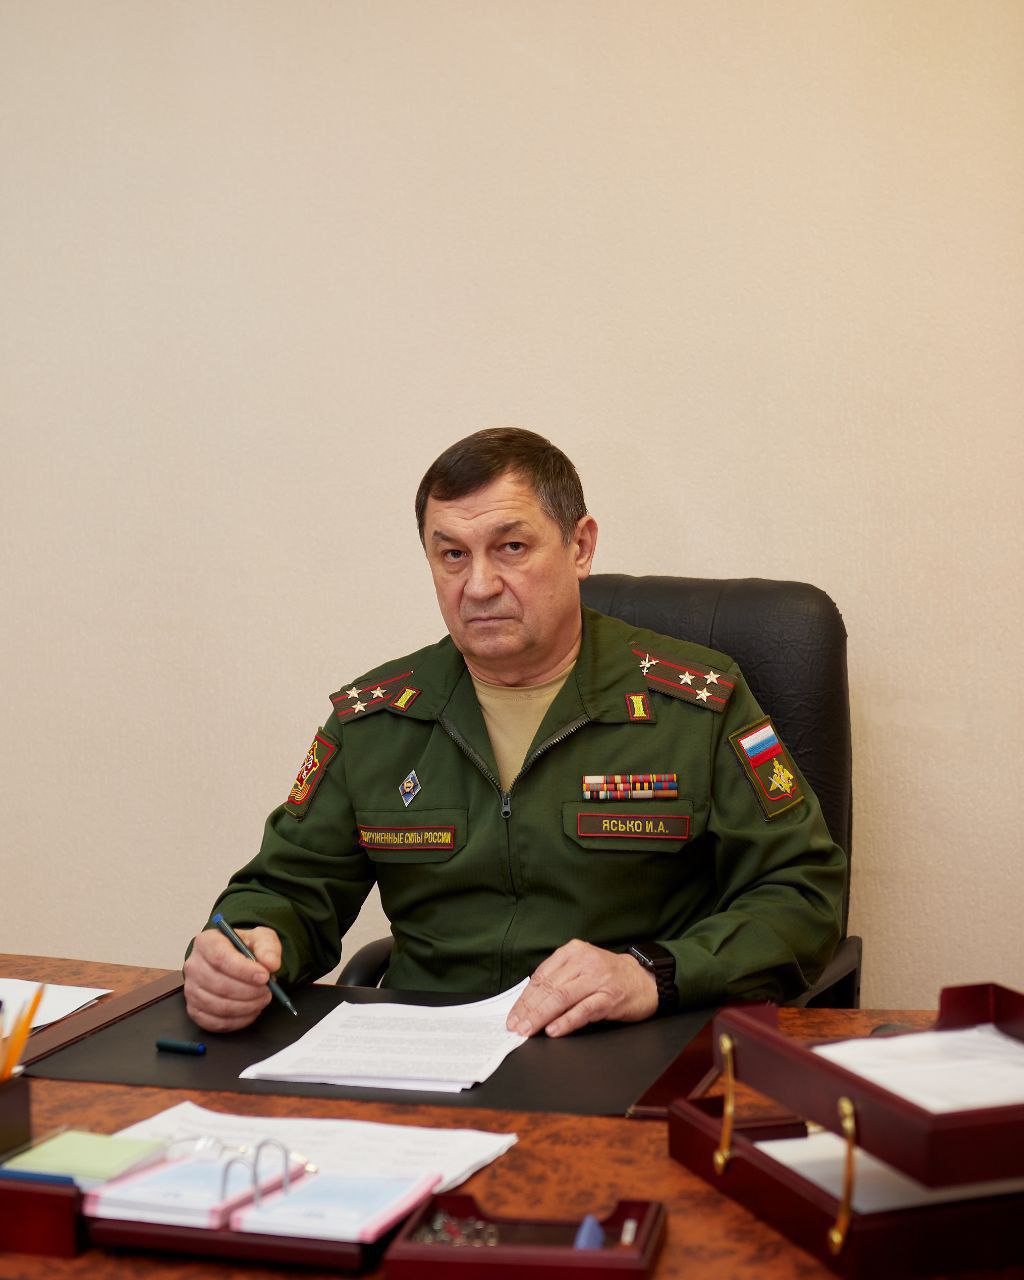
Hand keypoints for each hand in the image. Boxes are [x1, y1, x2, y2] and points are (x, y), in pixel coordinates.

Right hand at [183, 926, 281, 1031]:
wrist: (234, 960)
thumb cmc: (244, 948)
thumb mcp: (260, 938)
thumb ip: (268, 947)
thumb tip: (271, 964)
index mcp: (206, 942)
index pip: (220, 958)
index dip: (244, 970)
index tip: (264, 977)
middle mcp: (194, 966)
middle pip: (219, 985)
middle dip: (249, 992)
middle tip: (268, 991)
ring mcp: (191, 990)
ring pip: (218, 1006)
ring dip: (246, 1007)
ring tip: (262, 1000)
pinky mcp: (194, 1010)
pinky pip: (214, 1022)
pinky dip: (237, 1021)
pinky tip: (250, 1011)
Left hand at [505, 939, 658, 1037]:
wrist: (645, 979)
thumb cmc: (609, 976)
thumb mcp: (582, 968)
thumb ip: (559, 979)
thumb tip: (529, 1003)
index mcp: (573, 952)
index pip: (541, 976)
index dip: (524, 998)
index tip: (513, 1015)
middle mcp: (584, 961)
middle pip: (549, 987)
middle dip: (529, 1010)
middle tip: (515, 1027)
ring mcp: (598, 979)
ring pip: (562, 998)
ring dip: (541, 1016)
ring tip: (528, 1030)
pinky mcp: (610, 997)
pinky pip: (584, 1010)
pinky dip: (566, 1021)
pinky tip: (554, 1030)